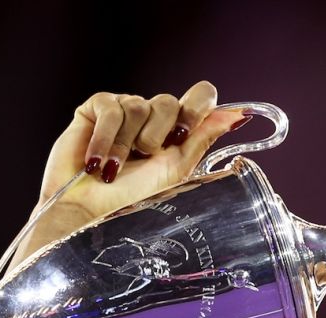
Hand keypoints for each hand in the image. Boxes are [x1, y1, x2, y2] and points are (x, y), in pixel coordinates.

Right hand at [2, 81, 249, 288]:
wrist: (89, 214)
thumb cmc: (131, 200)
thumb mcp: (175, 171)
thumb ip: (202, 139)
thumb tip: (237, 115)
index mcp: (176, 131)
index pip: (199, 96)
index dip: (196, 108)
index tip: (184, 134)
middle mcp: (151, 118)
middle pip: (169, 100)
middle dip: (156, 135)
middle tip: (143, 159)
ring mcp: (123, 110)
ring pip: (138, 105)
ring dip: (126, 145)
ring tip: (114, 170)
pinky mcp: (95, 109)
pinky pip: (111, 107)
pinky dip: (105, 138)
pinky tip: (96, 163)